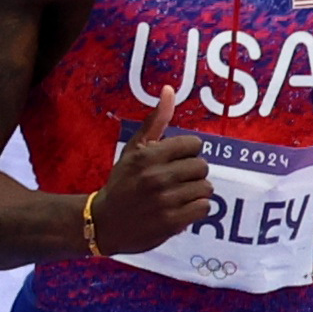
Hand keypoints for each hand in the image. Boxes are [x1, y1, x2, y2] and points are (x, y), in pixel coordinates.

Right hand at [83, 125, 214, 256]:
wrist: (106, 222)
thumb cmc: (123, 181)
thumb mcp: (134, 148)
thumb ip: (155, 121)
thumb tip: (170, 90)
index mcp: (148, 155)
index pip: (194, 145)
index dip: (188, 152)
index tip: (177, 160)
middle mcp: (156, 177)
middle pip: (202, 166)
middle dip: (193, 172)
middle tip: (178, 179)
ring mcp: (165, 201)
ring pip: (205, 188)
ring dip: (196, 191)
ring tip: (180, 194)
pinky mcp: (171, 222)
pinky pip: (204, 208)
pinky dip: (197, 208)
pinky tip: (182, 207)